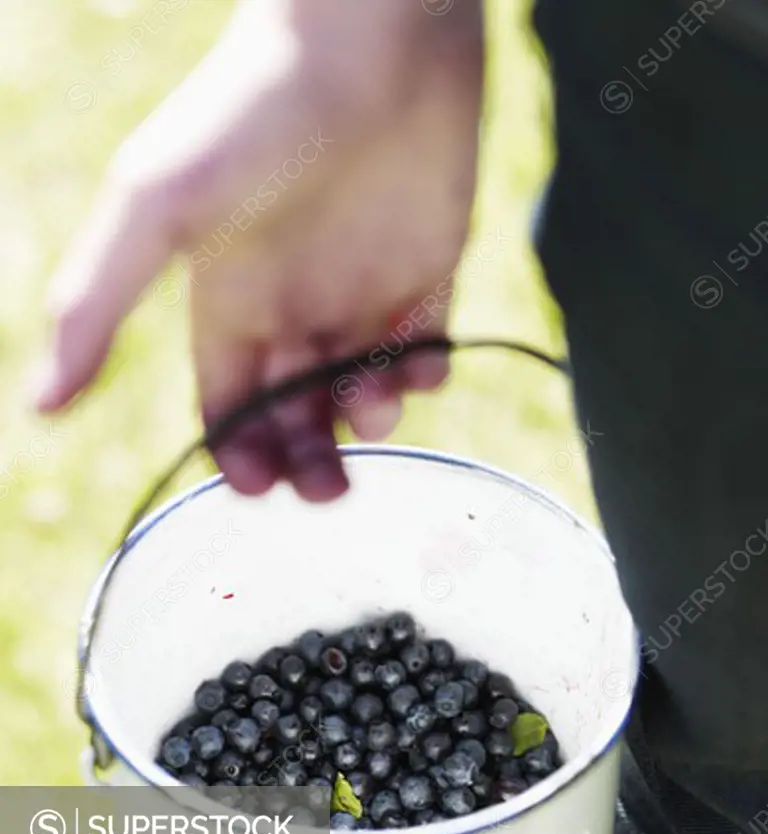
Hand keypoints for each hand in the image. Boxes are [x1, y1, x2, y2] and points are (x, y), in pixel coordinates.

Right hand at [38, 0, 482, 499]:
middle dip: (309, 459)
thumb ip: (97, 302)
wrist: (371, 32)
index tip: (259, 485)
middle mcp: (294, 300)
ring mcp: (362, 285)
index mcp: (228, 298)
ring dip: (369, 416)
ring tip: (374, 403)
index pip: (228, 403)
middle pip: (296, 411)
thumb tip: (39, 407)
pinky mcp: (427, 265)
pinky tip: (421, 362)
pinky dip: (425, 369)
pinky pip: (426, 345)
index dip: (240, 452)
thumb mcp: (158, 208)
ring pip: (362, 388)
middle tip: (330, 489)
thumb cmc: (254, 113)